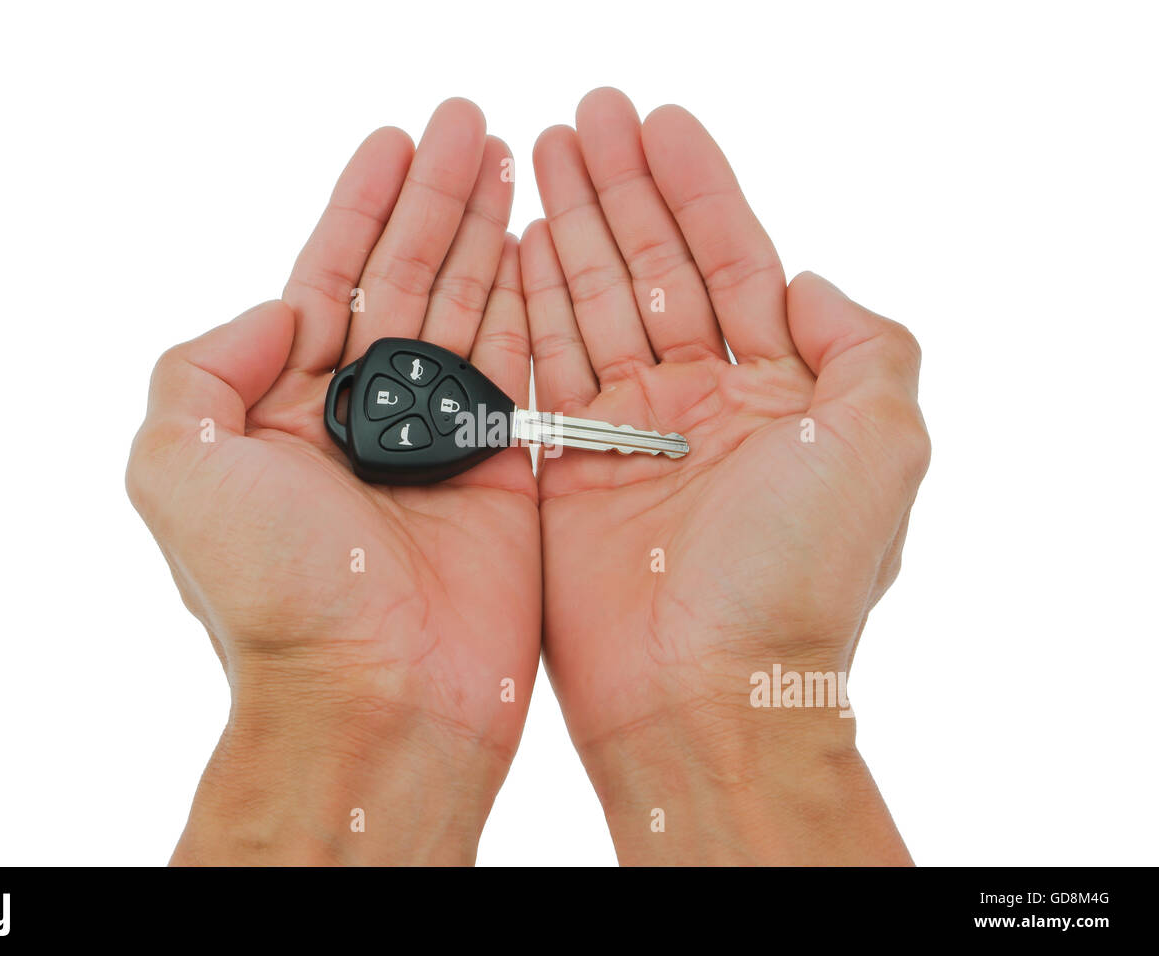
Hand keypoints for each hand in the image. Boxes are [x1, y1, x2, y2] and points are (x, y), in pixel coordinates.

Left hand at [126, 99, 537, 864]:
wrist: (376, 696)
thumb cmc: (271, 594)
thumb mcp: (174, 465)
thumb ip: (202, 366)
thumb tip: (278, 311)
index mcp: (286, 409)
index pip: (329, 278)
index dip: (361, 205)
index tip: (396, 141)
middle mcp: (364, 418)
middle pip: (405, 279)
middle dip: (436, 200)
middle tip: (470, 124)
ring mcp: (439, 440)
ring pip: (467, 309)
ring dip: (487, 231)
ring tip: (509, 158)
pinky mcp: (506, 469)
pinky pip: (524, 366)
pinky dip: (533, 301)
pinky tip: (543, 241)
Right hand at [521, 89, 928, 863]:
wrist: (702, 695)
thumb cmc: (796, 579)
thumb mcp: (882, 445)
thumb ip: (866, 347)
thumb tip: (811, 283)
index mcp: (780, 395)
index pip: (732, 262)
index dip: (696, 188)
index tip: (659, 122)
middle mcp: (702, 406)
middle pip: (655, 269)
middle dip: (621, 190)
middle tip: (584, 115)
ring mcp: (629, 436)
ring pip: (596, 306)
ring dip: (571, 228)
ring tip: (540, 155)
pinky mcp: (566, 471)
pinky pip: (545, 368)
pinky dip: (531, 305)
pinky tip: (519, 244)